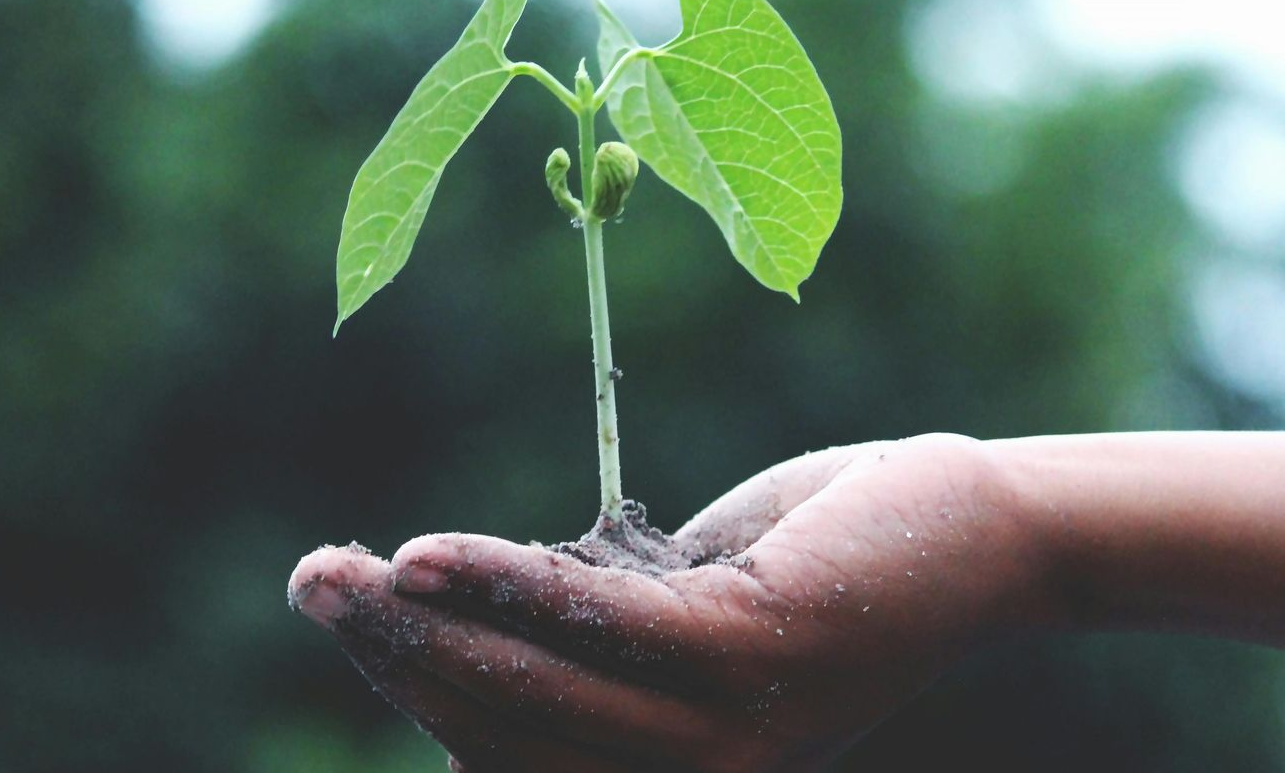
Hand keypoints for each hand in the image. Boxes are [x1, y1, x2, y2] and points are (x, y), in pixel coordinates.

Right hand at [287, 433, 1059, 771]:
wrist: (973, 535)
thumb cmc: (821, 565)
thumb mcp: (685, 613)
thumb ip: (591, 642)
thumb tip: (464, 632)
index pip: (510, 757)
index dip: (416, 691)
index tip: (347, 614)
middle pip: (505, 733)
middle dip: (395, 658)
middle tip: (311, 580)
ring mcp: (729, 732)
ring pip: (537, 692)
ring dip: (424, 628)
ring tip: (339, 572)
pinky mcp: (753, 655)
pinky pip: (599, 627)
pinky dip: (505, 587)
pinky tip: (428, 555)